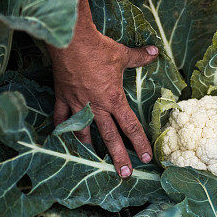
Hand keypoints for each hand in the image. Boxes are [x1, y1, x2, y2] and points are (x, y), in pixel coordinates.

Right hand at [50, 23, 157, 176]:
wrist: (70, 41)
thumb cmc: (98, 48)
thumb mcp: (123, 53)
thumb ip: (140, 57)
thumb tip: (155, 52)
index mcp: (114, 99)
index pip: (131, 127)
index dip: (140, 143)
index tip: (146, 158)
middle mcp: (96, 107)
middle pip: (110, 137)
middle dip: (118, 157)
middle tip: (124, 175)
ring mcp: (78, 104)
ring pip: (84, 132)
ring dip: (90, 146)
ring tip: (94, 158)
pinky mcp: (63, 97)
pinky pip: (62, 117)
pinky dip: (63, 127)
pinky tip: (64, 135)